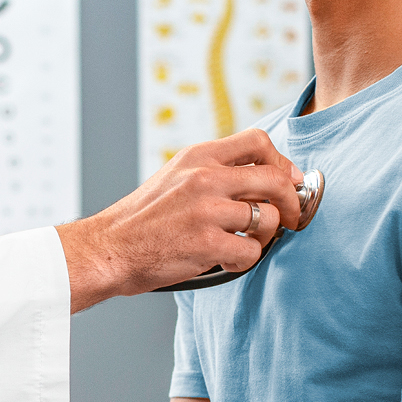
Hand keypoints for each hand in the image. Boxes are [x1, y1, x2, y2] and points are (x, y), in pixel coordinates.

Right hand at [56, 129, 309, 310]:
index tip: (286, 182)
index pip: (258, 141)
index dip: (282, 162)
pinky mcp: (206, 242)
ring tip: (242, 243)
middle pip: (275, 179)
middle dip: (293, 203)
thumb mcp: (175, 177)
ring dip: (265, 237)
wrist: (108, 248)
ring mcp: (205, 210)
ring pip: (269, 219)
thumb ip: (215, 172)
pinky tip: (222, 259)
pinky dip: (243, 260)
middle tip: (291, 220)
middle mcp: (203, 177)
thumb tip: (267, 178)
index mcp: (197, 156)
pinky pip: (252, 252)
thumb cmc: (143, 219)